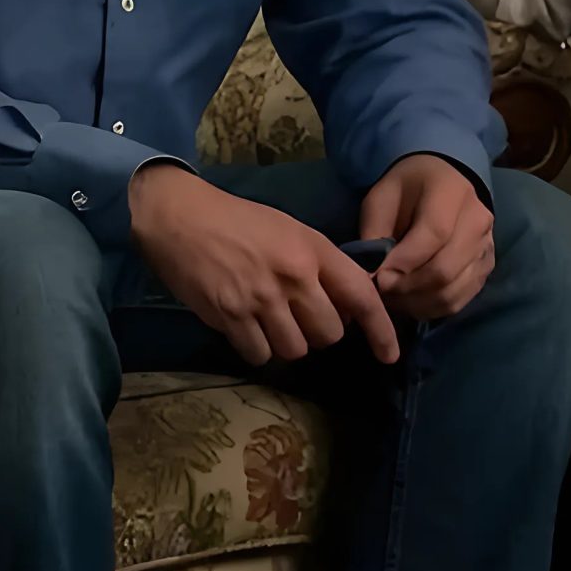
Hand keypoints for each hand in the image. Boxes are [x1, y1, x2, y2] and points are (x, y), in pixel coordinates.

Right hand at [129, 161, 399, 366]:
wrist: (180, 216)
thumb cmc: (236, 221)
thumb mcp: (287, 230)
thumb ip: (318, 266)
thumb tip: (344, 309)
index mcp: (311, 249)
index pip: (361, 296)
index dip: (381, 330)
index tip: (389, 353)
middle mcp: (292, 276)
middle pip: (328, 334)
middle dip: (317, 333)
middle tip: (297, 317)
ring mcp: (261, 298)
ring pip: (295, 349)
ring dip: (285, 342)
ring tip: (266, 320)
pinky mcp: (230, 315)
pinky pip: (260, 354)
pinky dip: (256, 348)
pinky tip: (244, 326)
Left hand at [359, 153, 494, 319]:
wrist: (441, 182)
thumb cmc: (406, 190)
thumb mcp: (381, 199)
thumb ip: (375, 234)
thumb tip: (371, 276)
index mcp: (451, 191)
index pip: (435, 233)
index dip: (405, 261)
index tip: (378, 275)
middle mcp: (478, 220)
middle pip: (446, 268)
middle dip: (407, 287)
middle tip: (381, 289)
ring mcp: (486, 247)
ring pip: (452, 290)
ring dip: (417, 302)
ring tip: (392, 297)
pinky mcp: (485, 268)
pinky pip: (460, 300)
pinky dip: (431, 308)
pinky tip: (410, 301)